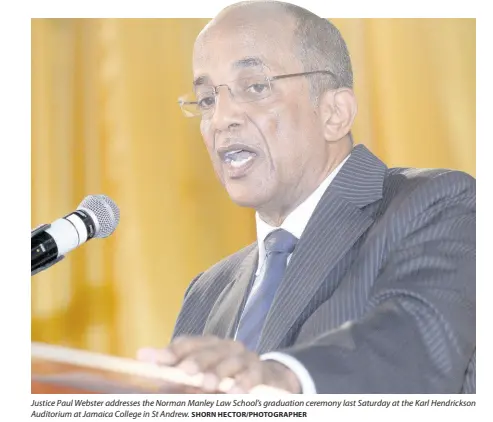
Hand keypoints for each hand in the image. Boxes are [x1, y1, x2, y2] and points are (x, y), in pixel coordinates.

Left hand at [137, 335, 300, 393]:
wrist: (270, 377)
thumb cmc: (227, 375)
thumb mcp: (201, 371)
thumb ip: (175, 366)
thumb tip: (142, 357)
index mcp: (209, 345)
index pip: (188, 343)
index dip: (172, 351)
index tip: (154, 360)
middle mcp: (226, 347)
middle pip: (209, 351)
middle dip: (196, 361)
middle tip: (184, 372)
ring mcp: (244, 357)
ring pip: (230, 362)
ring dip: (219, 373)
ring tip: (208, 384)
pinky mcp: (260, 371)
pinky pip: (252, 376)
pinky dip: (244, 384)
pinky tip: (236, 393)